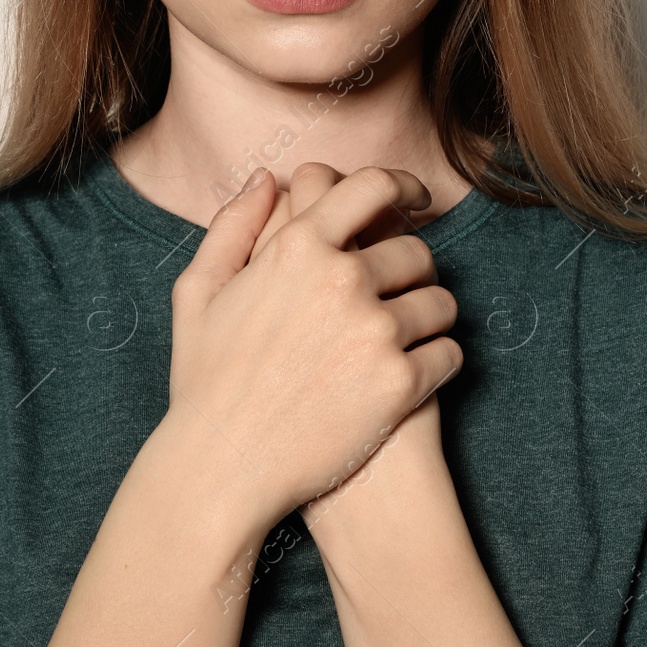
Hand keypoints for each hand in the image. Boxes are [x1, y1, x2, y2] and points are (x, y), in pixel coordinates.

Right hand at [166, 165, 461, 527]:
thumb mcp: (198, 292)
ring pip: (440, 303)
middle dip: (412, 270)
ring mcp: (375, 332)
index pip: (372, 186)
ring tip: (407, 337)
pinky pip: (448, 354)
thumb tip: (268, 179)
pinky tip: (414, 373)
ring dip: (429, 316)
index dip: (403, 186)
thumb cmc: (205, 380)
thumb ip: (233, 225)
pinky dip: (438, 361)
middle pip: (416, 251)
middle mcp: (342, 279)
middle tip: (399, 292)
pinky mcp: (399, 383)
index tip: (416, 199)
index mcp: (297, 246)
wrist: (224, 467)